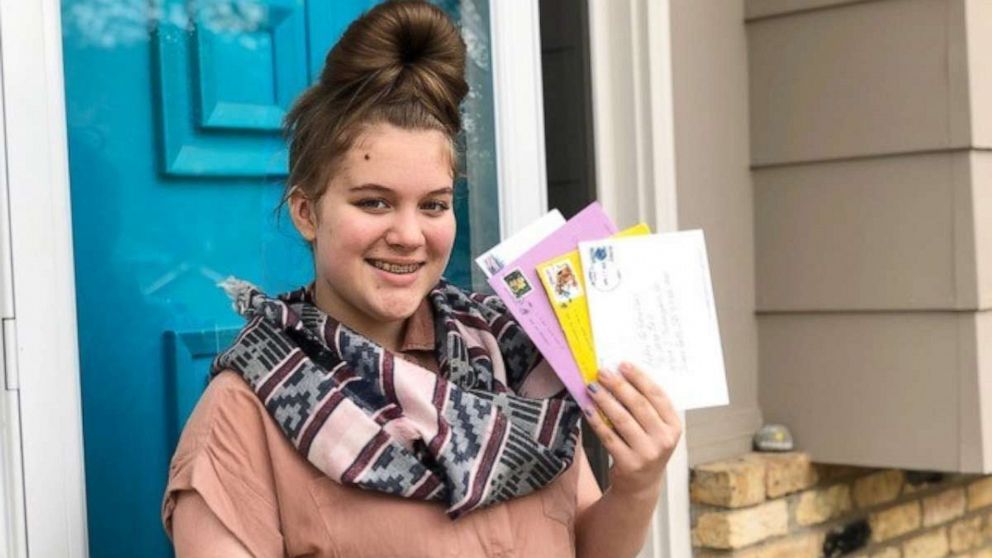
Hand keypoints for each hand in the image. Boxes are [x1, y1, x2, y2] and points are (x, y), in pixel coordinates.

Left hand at [583, 362, 681, 498]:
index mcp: (674, 426)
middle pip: (639, 405)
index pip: (657, 395)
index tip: (623, 364)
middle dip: (618, 385)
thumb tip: (621, 375)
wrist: (641, 484)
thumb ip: (646, 406)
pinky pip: (609, 437)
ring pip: (622, 419)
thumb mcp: (655, 428)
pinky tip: (588, 409)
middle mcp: (664, 439)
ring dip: (605, 400)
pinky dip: (597, 421)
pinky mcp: (629, 464)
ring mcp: (648, 453)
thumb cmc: (646, 447)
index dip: (639, 378)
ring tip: (592, 387)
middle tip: (602, 372)